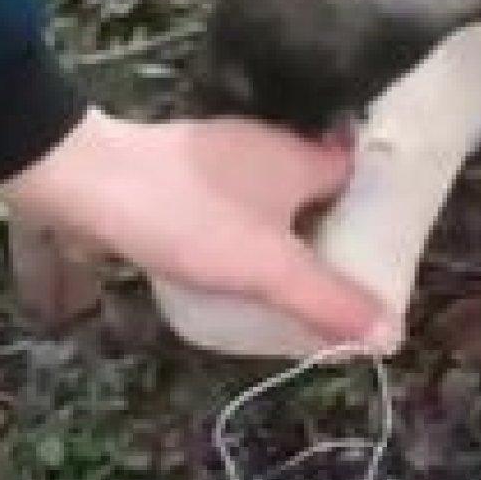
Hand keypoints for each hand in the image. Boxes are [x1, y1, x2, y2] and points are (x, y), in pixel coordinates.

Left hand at [0, 109, 392, 345]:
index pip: (365, 178)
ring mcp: (227, 156)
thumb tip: (391, 333)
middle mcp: (272, 146)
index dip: (382, 216)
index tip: (390, 259)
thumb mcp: (267, 268)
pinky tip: (241, 267)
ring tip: (301, 287)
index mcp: (303, 156)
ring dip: (290, 237)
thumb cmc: (189, 217)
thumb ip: (327, 301)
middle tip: (347, 287)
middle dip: (336, 235)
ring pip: (278, 199)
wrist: (89, 182)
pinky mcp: (189, 172)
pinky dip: (250, 233)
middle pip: (323, 191)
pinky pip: (240, 204)